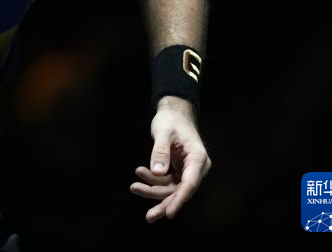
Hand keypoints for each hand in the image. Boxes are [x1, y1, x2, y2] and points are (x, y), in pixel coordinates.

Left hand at [129, 96, 211, 221]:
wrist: (173, 113)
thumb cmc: (170, 120)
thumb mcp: (163, 132)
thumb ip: (160, 151)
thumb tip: (157, 173)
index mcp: (198, 158)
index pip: (189, 184)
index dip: (179, 200)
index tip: (168, 214)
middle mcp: (196, 168)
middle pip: (180, 192)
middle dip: (163, 203)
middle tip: (148, 217)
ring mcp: (188, 170)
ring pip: (171, 189)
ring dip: (153, 190)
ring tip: (134, 187)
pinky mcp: (179, 171)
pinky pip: (167, 182)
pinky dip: (153, 181)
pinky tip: (140, 173)